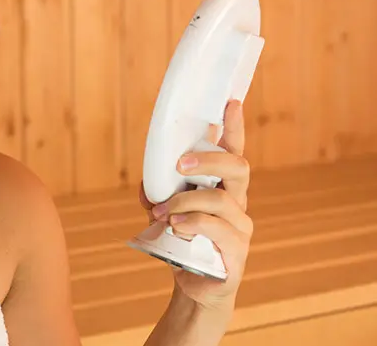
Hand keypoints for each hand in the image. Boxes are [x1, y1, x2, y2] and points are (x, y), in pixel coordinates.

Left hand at [137, 99, 253, 311]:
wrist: (194, 286)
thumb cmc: (184, 242)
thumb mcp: (165, 212)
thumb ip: (159, 192)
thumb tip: (147, 180)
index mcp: (223, 187)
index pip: (233, 152)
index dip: (234, 127)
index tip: (231, 102)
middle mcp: (237, 202)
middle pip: (237, 167)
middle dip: (207, 159)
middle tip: (178, 164)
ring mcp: (240, 227)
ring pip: (220, 199)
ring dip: (185, 202)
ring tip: (163, 213)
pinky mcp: (237, 251)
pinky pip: (216, 227)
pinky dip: (191, 223)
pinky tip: (175, 228)